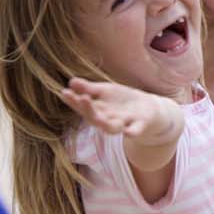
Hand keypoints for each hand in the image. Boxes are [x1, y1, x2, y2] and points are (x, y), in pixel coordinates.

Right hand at [61, 77, 181, 145]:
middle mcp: (107, 119)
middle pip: (94, 118)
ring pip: (111, 127)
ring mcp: (123, 123)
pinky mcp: (139, 125)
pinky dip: (132, 132)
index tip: (65, 92)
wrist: (148, 109)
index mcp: (98, 110)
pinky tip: (128, 132)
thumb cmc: (121, 101)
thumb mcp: (104, 92)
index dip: (73, 101)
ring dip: (105, 124)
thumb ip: (88, 89)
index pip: (82, 106)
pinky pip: (135, 130)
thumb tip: (71, 82)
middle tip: (81, 98)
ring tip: (99, 118)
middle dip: (87, 110)